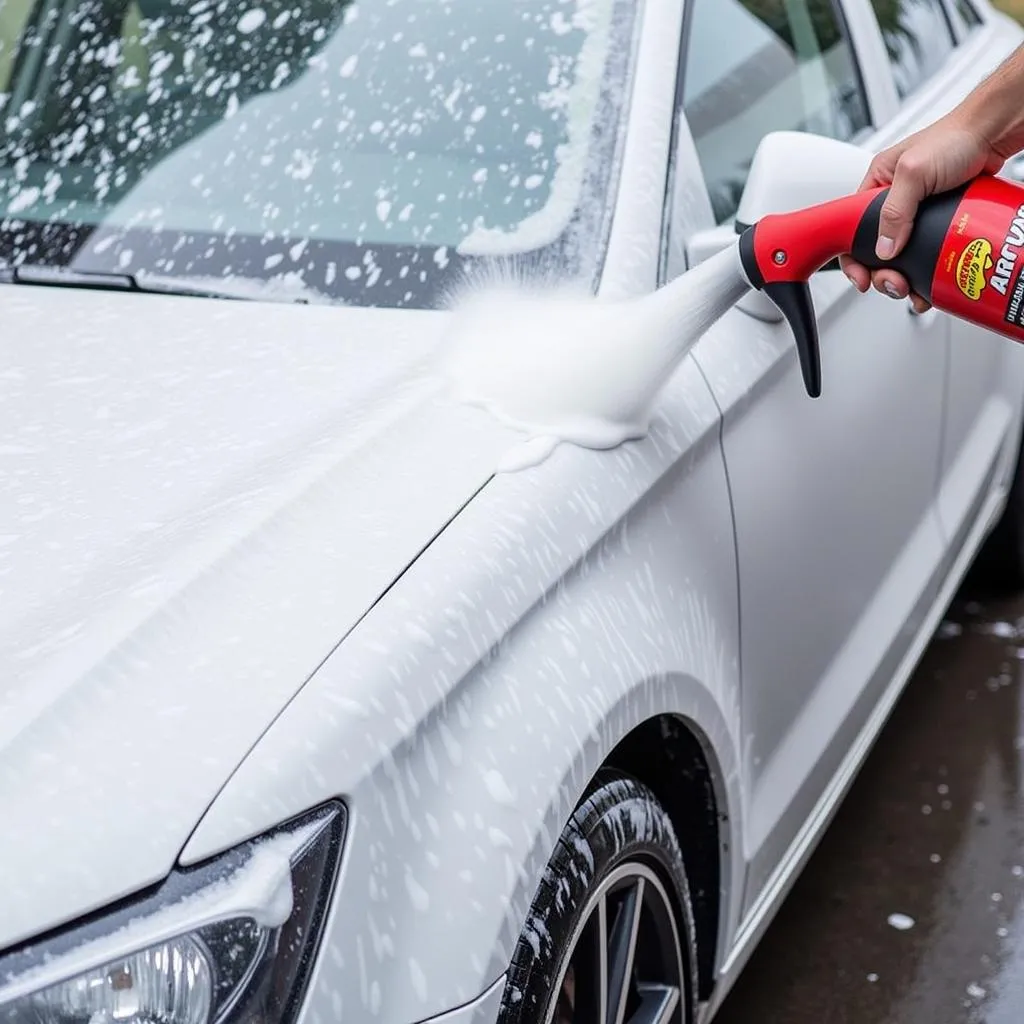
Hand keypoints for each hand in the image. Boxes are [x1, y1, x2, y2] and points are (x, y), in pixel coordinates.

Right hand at [839, 114, 1004, 312]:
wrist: (996, 132)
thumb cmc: (957, 137)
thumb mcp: (914, 172)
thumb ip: (894, 211)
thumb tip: (883, 248)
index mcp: (877, 185)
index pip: (851, 230)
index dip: (852, 258)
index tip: (863, 278)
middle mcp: (894, 201)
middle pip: (876, 251)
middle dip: (883, 275)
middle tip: (895, 284)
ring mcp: (917, 214)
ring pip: (902, 258)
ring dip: (905, 279)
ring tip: (913, 289)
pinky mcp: (939, 221)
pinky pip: (927, 254)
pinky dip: (927, 273)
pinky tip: (930, 282)